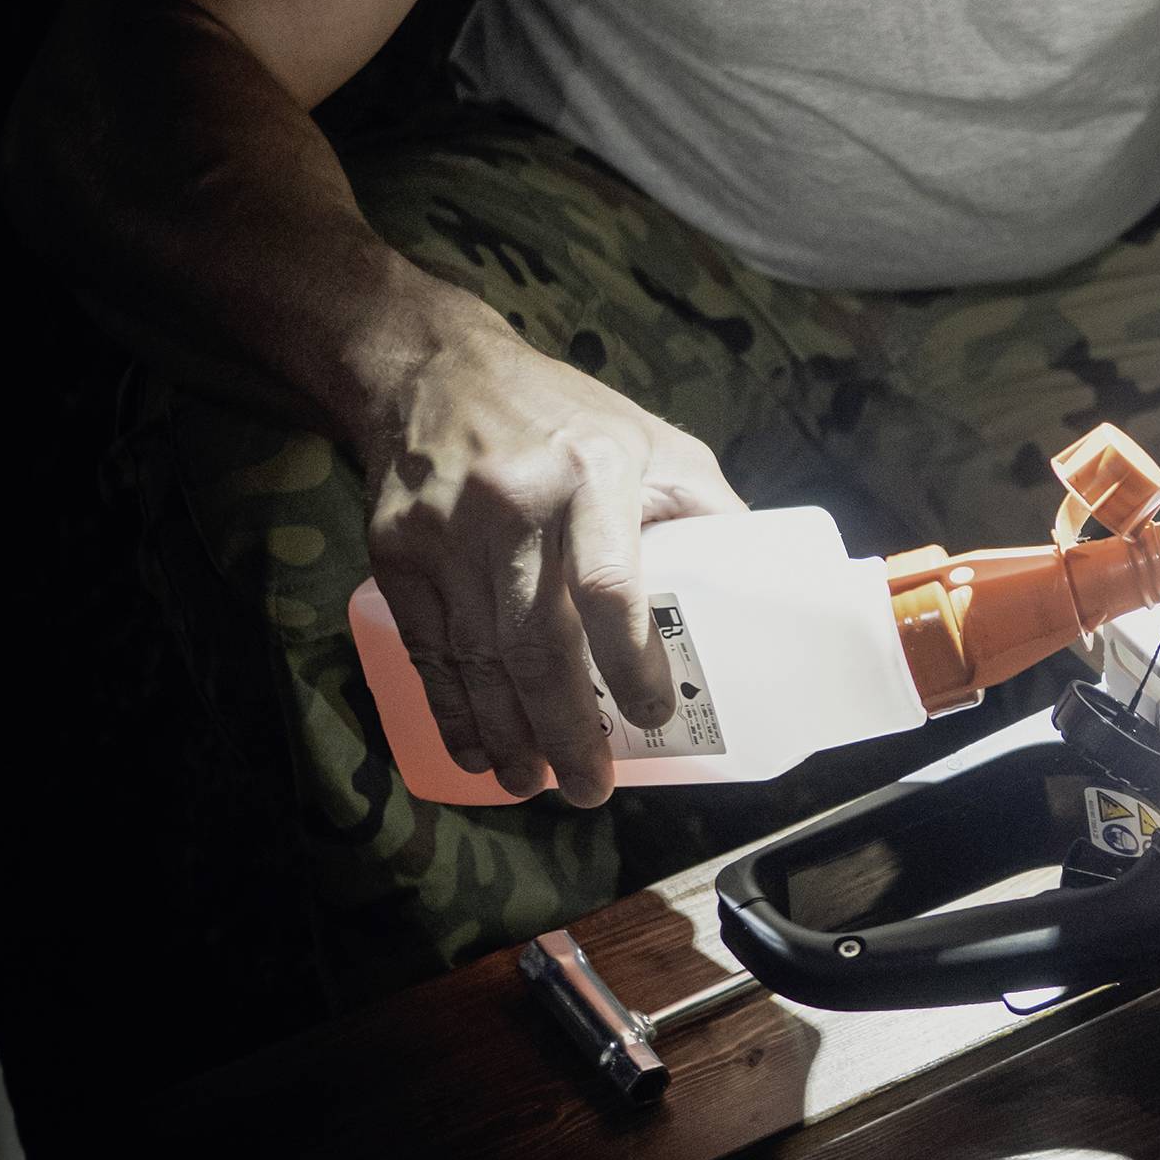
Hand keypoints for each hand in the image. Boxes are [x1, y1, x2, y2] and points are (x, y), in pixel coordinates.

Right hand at [359, 316, 742, 804]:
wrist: (434, 372)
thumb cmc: (567, 417)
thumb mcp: (654, 441)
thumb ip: (706, 510)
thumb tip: (764, 588)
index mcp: (596, 470)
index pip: (609, 581)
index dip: (631, 660)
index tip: (654, 716)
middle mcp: (515, 501)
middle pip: (537, 640)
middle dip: (567, 728)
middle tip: (591, 787)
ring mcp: (447, 529)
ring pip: (478, 657)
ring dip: (510, 734)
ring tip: (538, 784)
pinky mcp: (395, 550)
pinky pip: (427, 649)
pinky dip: (454, 709)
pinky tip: (480, 750)